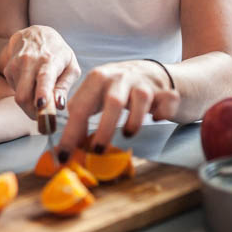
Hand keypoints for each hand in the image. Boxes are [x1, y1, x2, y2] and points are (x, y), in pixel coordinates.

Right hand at [3, 25, 80, 118]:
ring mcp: (16, 65)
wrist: (34, 34)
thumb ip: (65, 86)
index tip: (42, 105)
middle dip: (33, 112)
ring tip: (41, 98)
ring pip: (18, 97)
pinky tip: (31, 84)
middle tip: (44, 118)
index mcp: (49, 60)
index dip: (42, 93)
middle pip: (24, 95)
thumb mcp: (70, 66)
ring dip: (30, 105)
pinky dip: (25, 95)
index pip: (44, 78)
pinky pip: (15, 92)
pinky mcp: (8, 70)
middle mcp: (29, 62)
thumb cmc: (58, 53)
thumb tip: (59, 106)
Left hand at [58, 59, 179, 152]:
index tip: (64, 157)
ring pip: (141, 100)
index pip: (80, 107)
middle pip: (112, 102)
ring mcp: (144, 82)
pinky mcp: (166, 90)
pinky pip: (166, 103)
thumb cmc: (120, 88)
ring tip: (128, 133)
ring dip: (134, 122)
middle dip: (104, 130)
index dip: (70, 134)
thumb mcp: (97, 93)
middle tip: (98, 151)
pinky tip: (156, 117)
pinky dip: (162, 114)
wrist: (156, 74)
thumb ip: (82, 112)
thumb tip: (68, 145)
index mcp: (97, 78)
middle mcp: (120, 77)